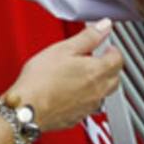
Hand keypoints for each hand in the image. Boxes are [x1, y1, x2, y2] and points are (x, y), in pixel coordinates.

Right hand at [8, 19, 123, 130]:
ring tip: (85, 75)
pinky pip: (89, 107)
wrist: (26, 108)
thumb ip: (88, 37)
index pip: (118, 59)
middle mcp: (97, 91)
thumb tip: (104, 26)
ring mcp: (88, 107)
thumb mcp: (65, 49)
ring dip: (99, 84)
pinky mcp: (76, 118)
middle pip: (115, 78)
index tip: (107, 47)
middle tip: (100, 59)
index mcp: (97, 71)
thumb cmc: (41, 80)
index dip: (113, 50)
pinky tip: (72, 92)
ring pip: (103, 94)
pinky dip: (86, 98)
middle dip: (110, 68)